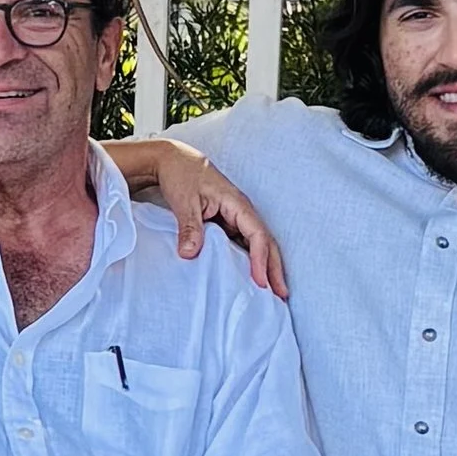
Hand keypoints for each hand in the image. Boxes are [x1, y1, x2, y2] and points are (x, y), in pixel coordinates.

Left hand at [111, 138, 286, 294]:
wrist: (175, 160)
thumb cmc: (182, 176)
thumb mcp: (184, 201)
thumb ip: (189, 227)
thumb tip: (189, 254)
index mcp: (237, 204)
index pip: (257, 234)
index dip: (260, 259)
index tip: (260, 282)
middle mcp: (243, 211)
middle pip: (266, 242)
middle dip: (275, 268)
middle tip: (281, 295)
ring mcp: (237, 217)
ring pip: (258, 244)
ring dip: (267, 266)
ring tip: (273, 292)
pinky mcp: (229, 222)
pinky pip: (245, 243)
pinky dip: (252, 260)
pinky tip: (252, 277)